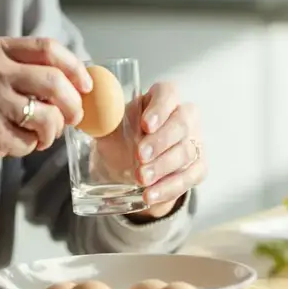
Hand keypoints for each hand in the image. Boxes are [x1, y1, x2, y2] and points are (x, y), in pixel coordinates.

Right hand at [0, 37, 91, 205]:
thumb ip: (19, 69)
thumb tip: (73, 81)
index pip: (49, 49)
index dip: (75, 67)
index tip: (86, 85)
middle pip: (56, 83)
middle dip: (73, 105)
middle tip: (73, 118)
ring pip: (49, 116)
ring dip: (52, 131)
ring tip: (40, 136)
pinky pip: (30, 142)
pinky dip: (29, 147)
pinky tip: (11, 143)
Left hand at [95, 82, 205, 219]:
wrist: (126, 171)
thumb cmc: (119, 140)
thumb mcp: (108, 129)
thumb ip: (101, 121)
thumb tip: (90, 116)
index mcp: (161, 98)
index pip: (168, 93)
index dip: (160, 107)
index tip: (146, 125)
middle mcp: (183, 116)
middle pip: (182, 123)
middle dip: (161, 141)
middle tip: (140, 156)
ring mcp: (194, 142)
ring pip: (186, 151)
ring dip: (162, 167)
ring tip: (140, 179)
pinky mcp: (197, 167)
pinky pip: (190, 177)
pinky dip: (169, 188)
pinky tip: (150, 195)